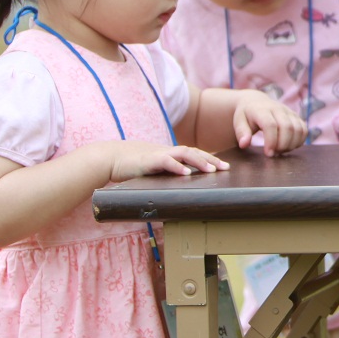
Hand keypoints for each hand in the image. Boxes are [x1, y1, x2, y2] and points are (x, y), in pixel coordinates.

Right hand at [103, 140, 228, 182]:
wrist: (112, 157)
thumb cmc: (134, 165)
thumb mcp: (155, 169)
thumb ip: (167, 173)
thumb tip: (181, 185)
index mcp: (172, 154)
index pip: (195, 154)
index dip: (210, 159)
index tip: (225, 167)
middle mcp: (169, 152)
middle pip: (195, 152)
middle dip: (212, 160)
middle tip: (226, 168)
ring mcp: (160, 154)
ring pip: (185, 154)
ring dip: (199, 161)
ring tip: (211, 170)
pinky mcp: (150, 160)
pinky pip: (166, 162)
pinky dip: (177, 167)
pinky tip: (186, 174)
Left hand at [232, 90, 308, 155]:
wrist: (256, 102)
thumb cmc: (246, 115)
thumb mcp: (239, 122)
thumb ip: (242, 133)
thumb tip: (244, 144)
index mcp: (262, 110)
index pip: (270, 125)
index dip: (271, 141)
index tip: (268, 154)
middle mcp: (278, 109)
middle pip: (287, 127)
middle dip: (282, 145)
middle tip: (274, 154)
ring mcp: (289, 112)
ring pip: (298, 129)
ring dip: (291, 144)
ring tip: (280, 151)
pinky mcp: (296, 117)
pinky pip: (304, 130)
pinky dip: (299, 141)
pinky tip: (288, 146)